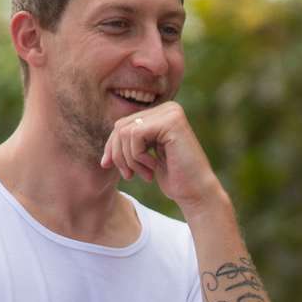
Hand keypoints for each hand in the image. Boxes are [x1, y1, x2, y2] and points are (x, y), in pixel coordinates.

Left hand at [99, 101, 224, 208]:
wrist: (197, 192)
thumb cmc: (175, 179)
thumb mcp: (147, 158)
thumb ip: (130, 146)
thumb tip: (104, 154)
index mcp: (162, 114)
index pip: (122, 124)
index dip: (112, 147)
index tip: (109, 166)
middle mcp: (168, 108)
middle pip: (121, 126)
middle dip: (119, 155)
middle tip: (129, 175)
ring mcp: (171, 113)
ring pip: (125, 131)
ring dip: (129, 159)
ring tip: (144, 174)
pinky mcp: (172, 122)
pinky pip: (135, 135)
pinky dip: (137, 156)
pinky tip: (152, 168)